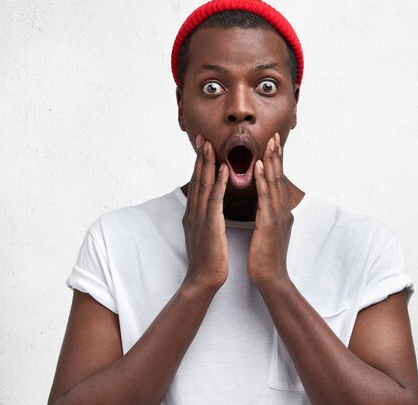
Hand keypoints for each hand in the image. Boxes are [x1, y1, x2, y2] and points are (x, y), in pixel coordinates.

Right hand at [183, 134, 229, 290]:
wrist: (203, 280)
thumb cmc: (208, 260)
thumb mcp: (205, 234)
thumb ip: (206, 219)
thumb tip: (209, 209)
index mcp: (194, 214)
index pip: (196, 184)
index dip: (199, 164)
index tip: (203, 147)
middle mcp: (194, 212)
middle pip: (196, 179)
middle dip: (200, 157)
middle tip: (202, 137)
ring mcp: (200, 218)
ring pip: (203, 185)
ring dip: (207, 163)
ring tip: (210, 145)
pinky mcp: (210, 225)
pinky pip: (214, 199)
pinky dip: (218, 182)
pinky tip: (223, 169)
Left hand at [248, 132, 292, 283]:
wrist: (271, 279)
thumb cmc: (265, 258)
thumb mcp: (267, 232)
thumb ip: (267, 216)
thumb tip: (264, 207)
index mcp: (279, 212)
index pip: (277, 181)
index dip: (275, 162)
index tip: (272, 144)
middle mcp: (282, 210)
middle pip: (279, 177)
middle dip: (277, 155)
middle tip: (275, 134)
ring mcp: (278, 216)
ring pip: (275, 183)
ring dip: (273, 161)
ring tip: (270, 143)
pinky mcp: (270, 224)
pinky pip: (266, 198)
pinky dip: (265, 180)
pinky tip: (262, 167)